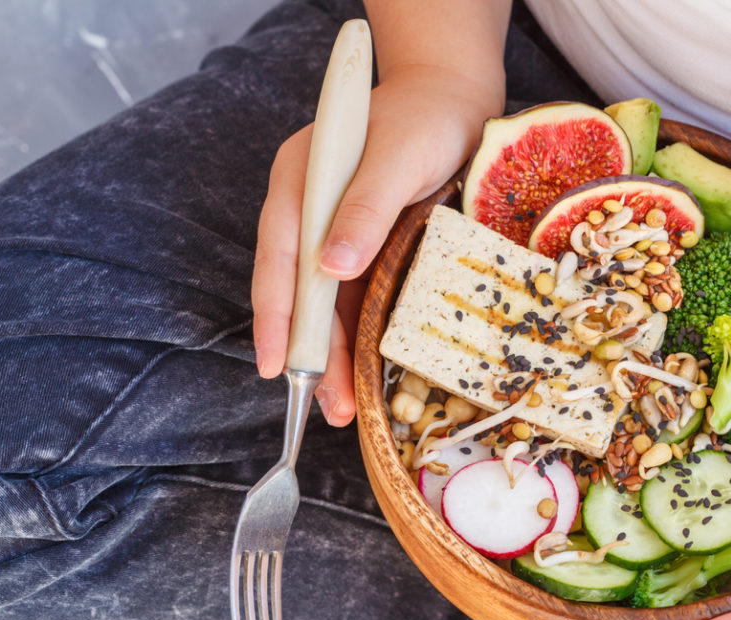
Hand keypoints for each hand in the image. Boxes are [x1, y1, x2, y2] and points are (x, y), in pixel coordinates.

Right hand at [252, 66, 502, 426]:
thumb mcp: (397, 158)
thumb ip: (365, 208)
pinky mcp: (363, 249)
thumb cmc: (424, 119)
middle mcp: (308, 212)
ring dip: (332, 356)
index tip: (276, 364)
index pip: (279, 258)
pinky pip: (353, 301)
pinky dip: (355, 338)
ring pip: (326, 306)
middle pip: (299, 292)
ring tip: (342, 407)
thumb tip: (329, 268)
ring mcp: (335, 233)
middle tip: (324, 405)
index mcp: (299, 182)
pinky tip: (361, 375)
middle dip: (308, 353)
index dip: (277, 316)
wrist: (454, 100)